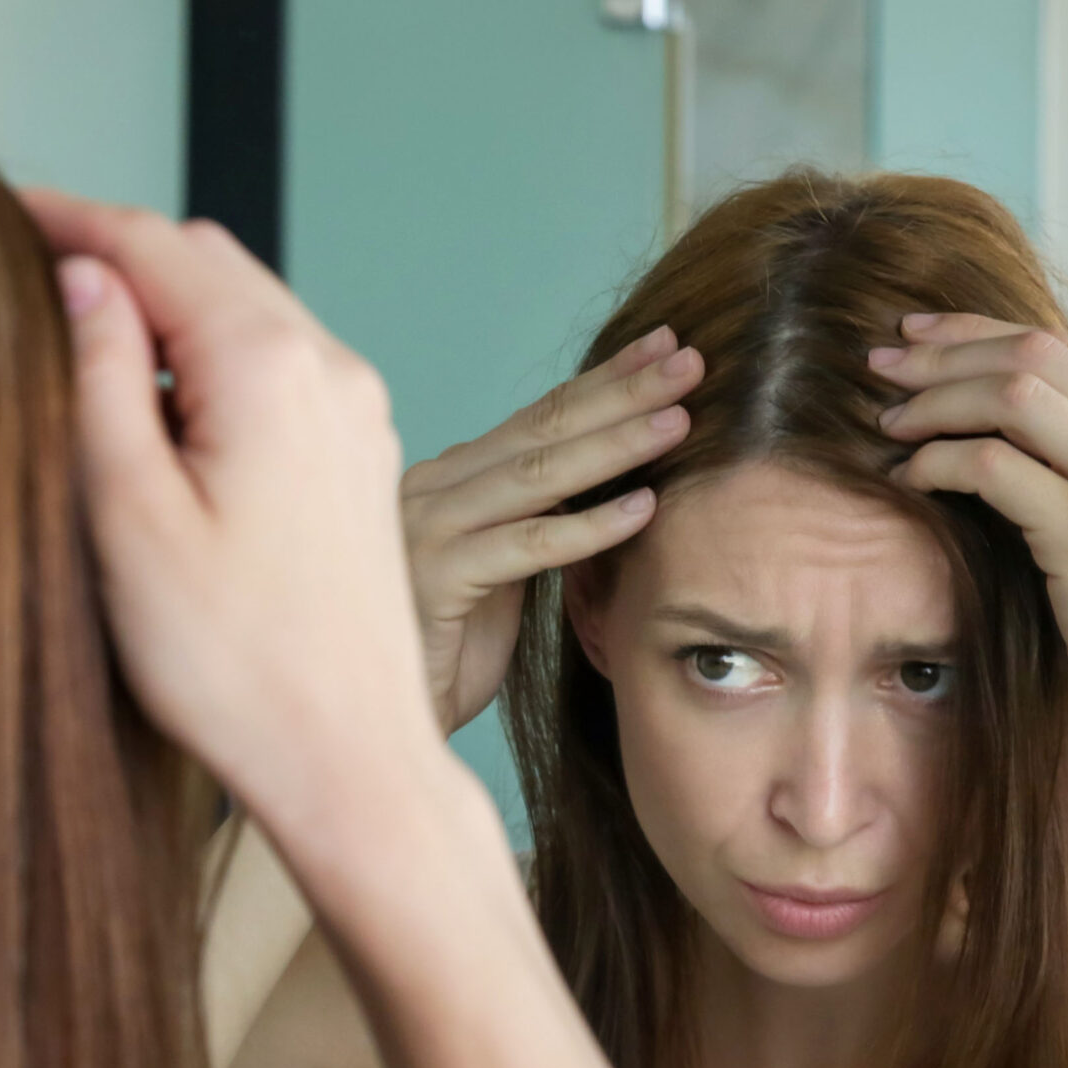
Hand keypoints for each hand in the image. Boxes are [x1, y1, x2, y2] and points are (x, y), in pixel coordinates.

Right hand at [22, 191, 438, 820]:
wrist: (345, 757)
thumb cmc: (229, 663)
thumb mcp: (127, 515)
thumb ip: (99, 378)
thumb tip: (81, 277)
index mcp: (266, 368)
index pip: (150, 243)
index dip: (66, 218)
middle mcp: (327, 369)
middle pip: (205, 259)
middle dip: (115, 253)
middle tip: (22, 271)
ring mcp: (354, 413)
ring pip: (245, 309)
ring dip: (163, 308)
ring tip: (77, 344)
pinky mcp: (359, 459)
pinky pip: (277, 366)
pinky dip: (209, 358)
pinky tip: (156, 414)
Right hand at [402, 330, 695, 730]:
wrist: (377, 719)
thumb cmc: (444, 654)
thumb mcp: (500, 571)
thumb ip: (532, 519)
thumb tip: (605, 480)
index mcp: (448, 480)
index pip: (537, 417)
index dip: (604, 380)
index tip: (666, 348)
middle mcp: (431, 489)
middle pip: (541, 429)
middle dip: (620, 392)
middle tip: (690, 362)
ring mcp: (427, 529)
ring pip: (536, 476)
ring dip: (615, 444)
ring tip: (679, 420)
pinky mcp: (434, 579)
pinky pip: (525, 545)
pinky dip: (587, 527)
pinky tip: (641, 510)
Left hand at [873, 313, 1067, 761]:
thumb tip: (987, 416)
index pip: (1056, 345)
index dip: (974, 330)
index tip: (913, 336)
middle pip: (1031, 356)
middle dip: (943, 354)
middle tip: (880, 368)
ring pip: (1011, 397)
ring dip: (935, 402)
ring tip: (888, 424)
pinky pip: (992, 466)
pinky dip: (939, 461)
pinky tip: (910, 477)